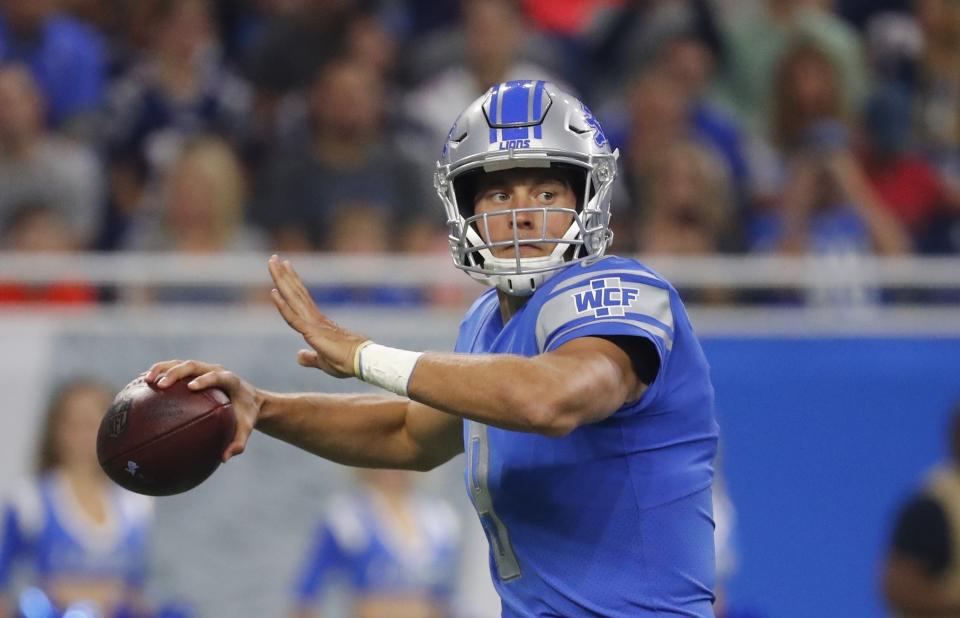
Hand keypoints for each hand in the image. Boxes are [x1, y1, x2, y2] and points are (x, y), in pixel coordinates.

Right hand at [144, 360, 261, 461]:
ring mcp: (203, 369)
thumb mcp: (245, 429)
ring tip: (145, 381)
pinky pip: (174, 369)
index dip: (205, 379)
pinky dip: (159, 374)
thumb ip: (238, 443)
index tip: (191, 387)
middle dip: (175, 373)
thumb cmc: (245, 415)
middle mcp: (215, 370)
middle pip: (193, 365)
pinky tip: (141, 385)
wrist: (249, 400)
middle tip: (160, 385)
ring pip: (179, 363)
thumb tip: (224, 458)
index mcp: (230, 381)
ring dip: (162, 369)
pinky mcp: (193, 372)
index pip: (217, 376)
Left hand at [267, 255, 367, 377]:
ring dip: (281, 279)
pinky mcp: (312, 331)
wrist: (360, 362)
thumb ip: (310, 358)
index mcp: (315, 323)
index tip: (284, 268)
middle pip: (294, 292)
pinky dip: (282, 305)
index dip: (291, 283)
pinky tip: (273, 292)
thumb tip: (299, 355)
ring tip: (272, 262)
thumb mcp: (323, 361)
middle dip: (283, 275)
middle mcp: (313, 318)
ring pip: (292, 298)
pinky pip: (293, 317)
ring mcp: (312, 322)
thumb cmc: (346, 362)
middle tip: (273, 258)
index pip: (299, 299)